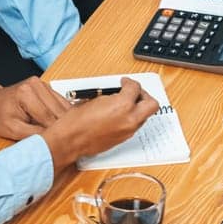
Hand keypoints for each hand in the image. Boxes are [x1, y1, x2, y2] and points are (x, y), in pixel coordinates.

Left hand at [0, 78, 70, 139]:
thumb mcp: (11, 129)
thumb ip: (31, 134)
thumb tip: (50, 139)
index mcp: (26, 93)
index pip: (48, 116)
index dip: (55, 131)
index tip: (61, 143)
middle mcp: (35, 84)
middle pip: (58, 110)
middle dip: (61, 126)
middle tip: (66, 140)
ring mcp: (42, 84)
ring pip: (62, 105)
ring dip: (65, 119)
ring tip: (64, 133)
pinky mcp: (46, 86)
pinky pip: (60, 101)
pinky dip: (62, 112)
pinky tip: (62, 123)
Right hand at [39, 78, 158, 171]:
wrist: (69, 141)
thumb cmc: (76, 122)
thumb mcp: (96, 100)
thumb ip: (112, 95)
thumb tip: (118, 92)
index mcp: (123, 105)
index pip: (135, 88)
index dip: (129, 82)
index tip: (125, 82)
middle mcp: (130, 118)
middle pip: (152, 104)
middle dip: (144, 95)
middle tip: (134, 92)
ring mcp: (128, 130)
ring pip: (145, 116)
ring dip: (138, 108)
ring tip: (126, 104)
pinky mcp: (124, 139)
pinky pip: (135, 125)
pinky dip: (131, 118)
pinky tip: (119, 115)